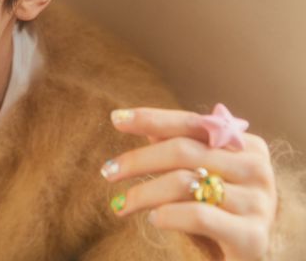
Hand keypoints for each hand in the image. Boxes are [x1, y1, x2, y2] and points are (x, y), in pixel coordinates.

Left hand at [100, 107, 276, 260]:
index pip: (192, 123)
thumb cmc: (219, 211)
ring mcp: (259, 202)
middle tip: (108, 172)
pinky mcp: (252, 236)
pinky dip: (168, 215)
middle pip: (183, 151)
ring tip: (122, 205)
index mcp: (247, 146)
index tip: (116, 118)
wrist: (246, 259)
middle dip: (138, 160)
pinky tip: (153, 219)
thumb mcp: (201, 174)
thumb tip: (132, 120)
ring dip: (143, 193)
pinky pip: (198, 216)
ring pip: (184, 183)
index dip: (152, 118)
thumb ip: (178, 147)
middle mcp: (257, 169)